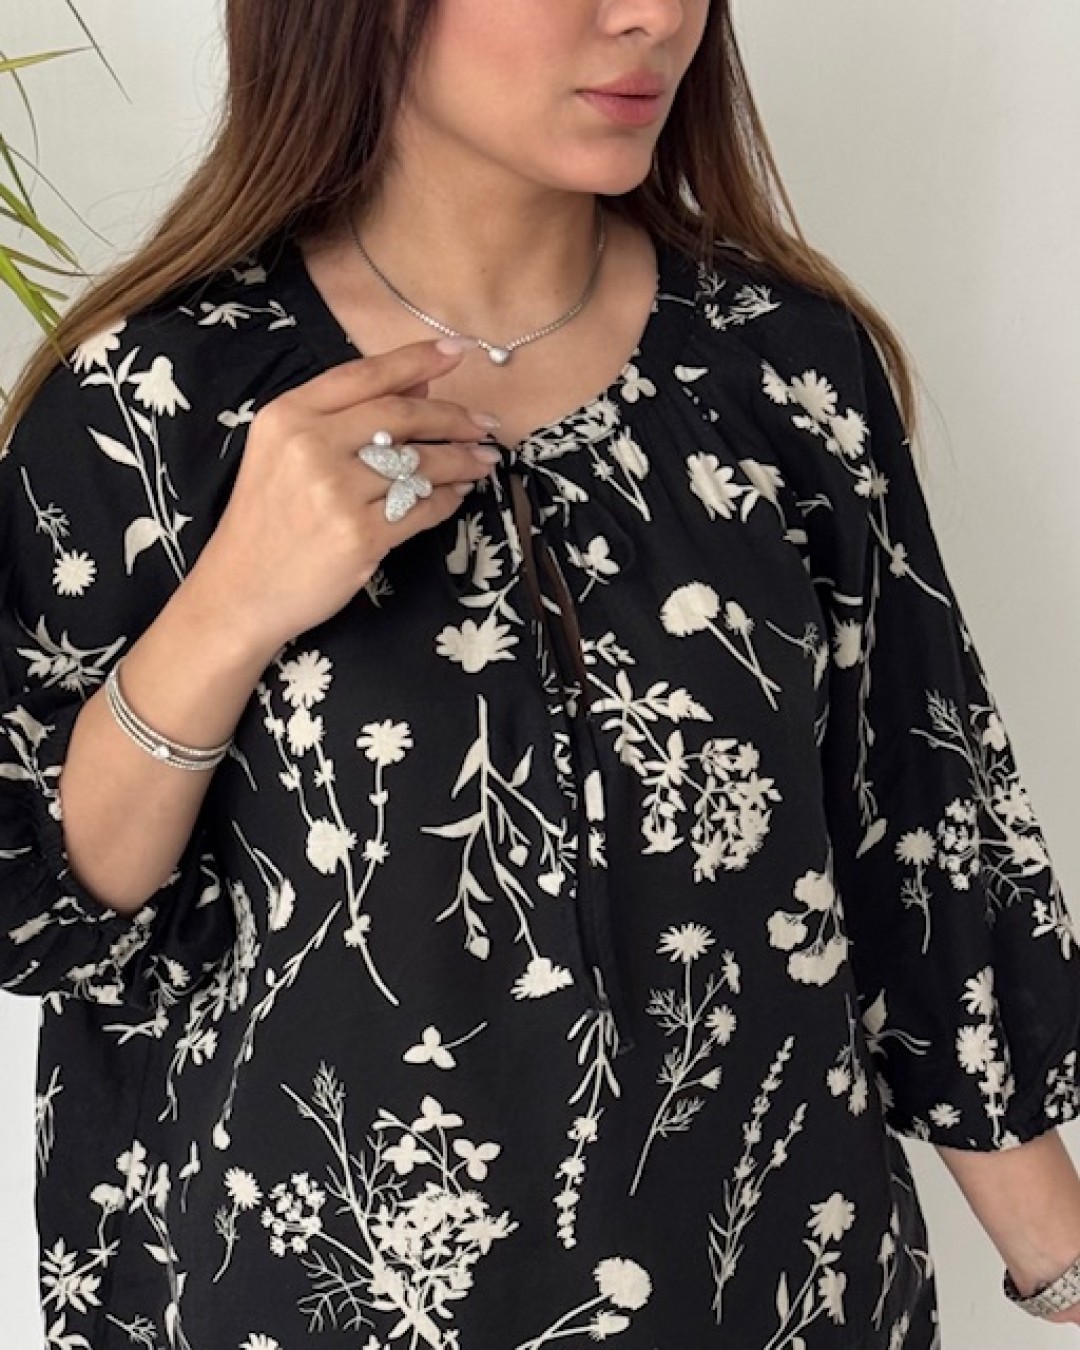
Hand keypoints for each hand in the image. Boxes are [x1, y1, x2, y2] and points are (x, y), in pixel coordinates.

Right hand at [190, 337, 499, 654]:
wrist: (242, 590)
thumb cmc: (267, 520)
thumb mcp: (285, 453)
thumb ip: (345, 415)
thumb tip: (421, 386)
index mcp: (288, 416)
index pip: (365, 375)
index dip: (417, 360)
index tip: (458, 353)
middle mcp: (310, 447)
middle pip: (400, 416)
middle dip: (453, 418)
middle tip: (483, 424)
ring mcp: (336, 493)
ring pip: (419, 464)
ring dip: (461, 461)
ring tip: (481, 459)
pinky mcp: (360, 536)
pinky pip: (422, 509)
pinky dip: (447, 500)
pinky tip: (457, 493)